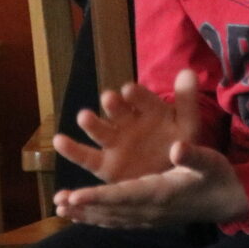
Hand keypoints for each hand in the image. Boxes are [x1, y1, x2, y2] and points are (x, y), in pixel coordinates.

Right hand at [53, 69, 200, 183]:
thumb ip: (186, 100)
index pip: (141, 98)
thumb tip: (188, 72)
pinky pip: (86, 157)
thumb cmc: (180, 143)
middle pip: (118, 111)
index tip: (130, 90)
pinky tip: (59, 141)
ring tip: (84, 116)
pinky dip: (71, 149)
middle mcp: (126, 121)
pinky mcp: (104, 164)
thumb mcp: (187, 124)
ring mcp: (114, 141)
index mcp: (147, 108)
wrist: (174, 175)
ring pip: (100, 130)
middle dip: (113, 105)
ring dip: (92, 123)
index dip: (136, 95)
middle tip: (109, 98)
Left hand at [53, 141, 247, 228]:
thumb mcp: (209, 160)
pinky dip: (100, 219)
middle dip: (84, 206)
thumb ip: (193, 155)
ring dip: (86, 214)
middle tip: (58, 202)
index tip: (76, 195)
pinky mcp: (152, 219)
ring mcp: (151, 217)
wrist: (229, 200)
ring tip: (61, 209)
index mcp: (162, 193)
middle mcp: (152, 209)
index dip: (99, 197)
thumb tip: (177, 147)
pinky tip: (84, 217)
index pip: (124, 196)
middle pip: (112, 210)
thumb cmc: (218, 175)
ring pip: (113, 217)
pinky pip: (120, 221)